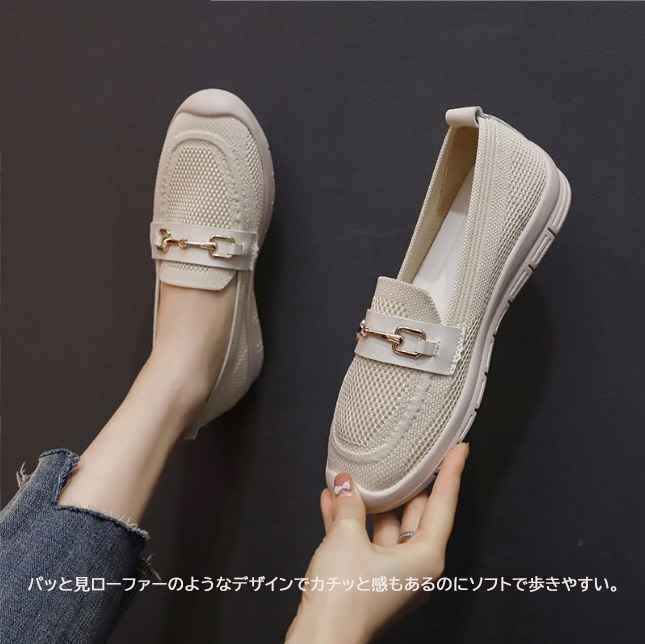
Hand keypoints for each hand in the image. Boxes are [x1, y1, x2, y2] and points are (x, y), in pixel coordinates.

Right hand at [285, 443, 468, 643]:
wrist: (321, 641)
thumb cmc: (344, 597)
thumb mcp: (346, 539)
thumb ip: (349, 506)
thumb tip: (345, 484)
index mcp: (425, 557)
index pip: (443, 505)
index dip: (451, 473)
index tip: (460, 449)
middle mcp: (415, 566)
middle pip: (415, 514)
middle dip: (406, 484)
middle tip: (412, 453)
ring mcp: (392, 573)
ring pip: (385, 527)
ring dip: (367, 503)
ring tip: (355, 473)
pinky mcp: (370, 579)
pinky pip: (365, 541)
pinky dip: (349, 522)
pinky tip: (331, 499)